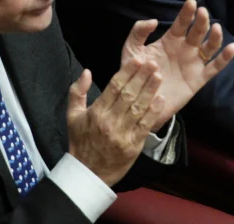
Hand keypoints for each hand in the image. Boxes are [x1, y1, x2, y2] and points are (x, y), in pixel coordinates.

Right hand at [66, 60, 164, 186]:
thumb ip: (77, 92)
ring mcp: (122, 134)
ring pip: (138, 107)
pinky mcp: (133, 146)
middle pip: (128, 94)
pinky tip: (160, 99)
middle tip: (153, 63)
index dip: (127, 72)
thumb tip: (87, 71)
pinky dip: (153, 112)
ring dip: (150, 91)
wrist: (88, 174)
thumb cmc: (81, 142)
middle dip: (142, 77)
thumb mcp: (72, 116)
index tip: (138, 59)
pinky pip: (145, 125)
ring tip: (159, 76)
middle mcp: (109, 121)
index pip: (114, 87)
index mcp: (96, 112)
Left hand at [120, 0, 233, 129]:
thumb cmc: (137, 73)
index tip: (191, 2)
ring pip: (210, 47)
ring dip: (215, 36)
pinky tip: (231, 48)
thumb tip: (154, 21)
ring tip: (216, 28)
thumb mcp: (131, 51)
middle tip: (202, 13)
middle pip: (198, 31)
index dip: (187, 13)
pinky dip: (225, 58)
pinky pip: (215, 67)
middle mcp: (185, 48)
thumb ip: (138, 33)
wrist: (141, 101)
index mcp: (170, 40)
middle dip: (201, 21)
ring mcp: (194, 63)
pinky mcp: (199, 79)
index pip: (181, 23)